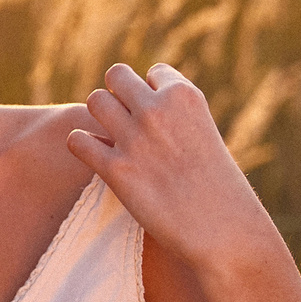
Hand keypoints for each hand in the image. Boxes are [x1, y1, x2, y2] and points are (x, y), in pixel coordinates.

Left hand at [65, 62, 277, 273]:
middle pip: (116, 76)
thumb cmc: (218, 186)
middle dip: (119, 95)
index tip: (159, 116)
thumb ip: (176, 116)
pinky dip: (83, 145)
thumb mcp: (205, 134)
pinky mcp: (115, 169)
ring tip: (111, 137)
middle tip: (126, 121)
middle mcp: (156, 110)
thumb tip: (141, 109)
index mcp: (184, 96)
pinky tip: (97, 156)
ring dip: (100, 117)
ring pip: (95, 101)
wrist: (222, 228)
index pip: (154, 73)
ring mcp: (133, 138)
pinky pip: (78, 140)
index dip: (153, 93)